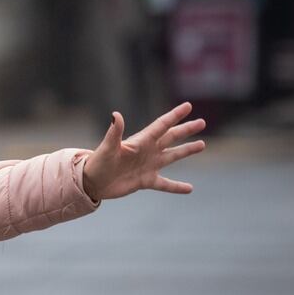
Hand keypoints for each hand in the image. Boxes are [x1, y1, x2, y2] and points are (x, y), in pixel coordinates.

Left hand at [82, 102, 205, 200]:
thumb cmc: (98, 163)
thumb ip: (114, 132)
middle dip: (186, 130)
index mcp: (140, 141)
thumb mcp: (108, 147)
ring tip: (201, 145)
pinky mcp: (146, 181)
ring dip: (187, 151)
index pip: (161, 125)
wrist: (92, 182)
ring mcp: (148, 166)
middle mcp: (147, 151)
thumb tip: (116, 114)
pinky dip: (177, 187)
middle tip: (201, 122)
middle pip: (171, 138)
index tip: (188, 106)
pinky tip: (190, 189)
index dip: (175, 115)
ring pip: (172, 157)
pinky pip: (165, 184)